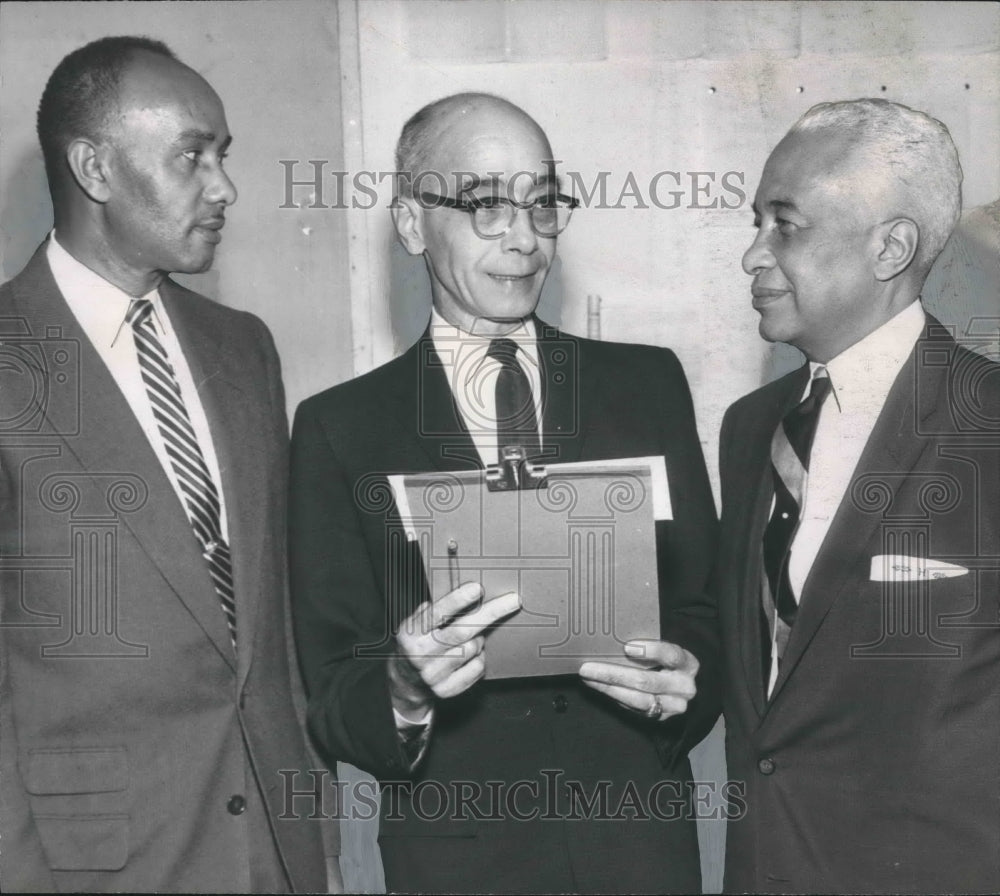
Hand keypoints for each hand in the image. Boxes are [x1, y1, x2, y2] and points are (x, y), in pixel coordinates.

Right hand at [388, 583, 519, 720]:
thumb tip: (461, 594)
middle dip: (490, 613)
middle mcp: (421, 654)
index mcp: (412, 632)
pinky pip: (477, 668)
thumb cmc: (419, 641)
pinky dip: (480, 658)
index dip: (458, 600)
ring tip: (470, 638)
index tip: (478, 588)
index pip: (437, 613)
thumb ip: (434, 609)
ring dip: (479, 639)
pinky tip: (471, 655)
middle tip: (512, 601)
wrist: (406, 679)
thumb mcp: (417, 622)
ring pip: (472, 648)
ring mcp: (433, 674)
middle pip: (462, 631)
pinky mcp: (445, 689)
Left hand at [578, 639, 697, 721]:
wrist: (681, 684)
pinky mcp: (661, 717)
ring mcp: (674, 706)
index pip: (672, 656)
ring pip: (637, 699)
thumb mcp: (666, 648)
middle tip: (588, 667)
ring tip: (587, 678)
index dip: (651, 650)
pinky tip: (598, 686)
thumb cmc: (667, 660)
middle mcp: (684, 687)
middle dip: (613, 674)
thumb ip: (648, 644)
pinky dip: (613, 696)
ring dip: (607, 688)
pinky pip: (633, 709)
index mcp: (688, 664)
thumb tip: (614, 634)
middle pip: (646, 681)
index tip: (627, 647)